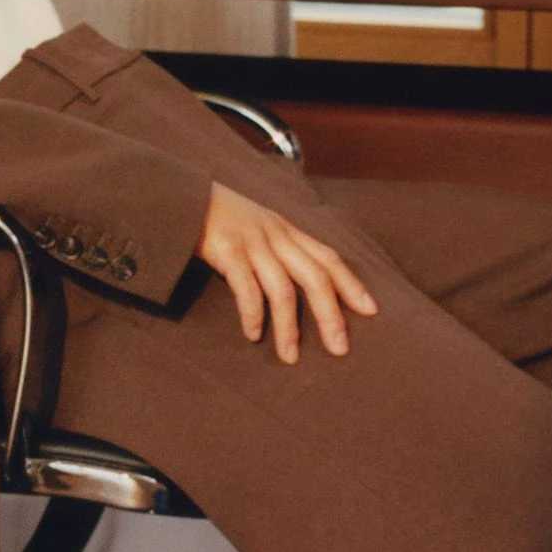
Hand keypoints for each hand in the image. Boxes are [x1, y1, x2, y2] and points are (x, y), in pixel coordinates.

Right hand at [198, 182, 379, 363]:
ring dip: (289, 327)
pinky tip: (253, 334)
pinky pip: (247, 288)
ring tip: (290, 356)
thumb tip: (300, 281)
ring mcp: (252, 242)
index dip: (351, 284)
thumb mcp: (258, 225)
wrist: (180, 194)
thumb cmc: (220, 217)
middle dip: (330, 315)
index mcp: (287, 230)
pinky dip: (253, 314)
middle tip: (340, 349)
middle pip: (315, 277)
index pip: (329, 258)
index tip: (371, 311)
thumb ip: (279, 247)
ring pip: (282, 289)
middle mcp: (276, 235)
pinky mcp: (227, 250)